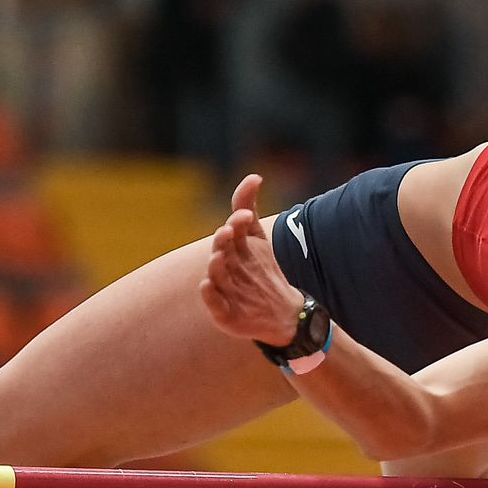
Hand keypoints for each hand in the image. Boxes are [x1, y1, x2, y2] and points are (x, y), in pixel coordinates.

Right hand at [200, 174, 304, 345]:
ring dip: (215, 266)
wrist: (280, 312)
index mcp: (233, 248)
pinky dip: (209, 295)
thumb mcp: (258, 239)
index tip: (245, 216)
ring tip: (218, 257)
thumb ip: (248, 207)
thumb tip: (254, 176)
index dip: (238, 222)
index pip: (234, 230)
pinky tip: (207, 286)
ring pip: (216, 275)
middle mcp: (225, 266)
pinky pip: (213, 303)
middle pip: (221, 250)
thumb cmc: (261, 271)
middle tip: (228, 232)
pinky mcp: (223, 312)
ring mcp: (224, 289)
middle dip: (222, 241)